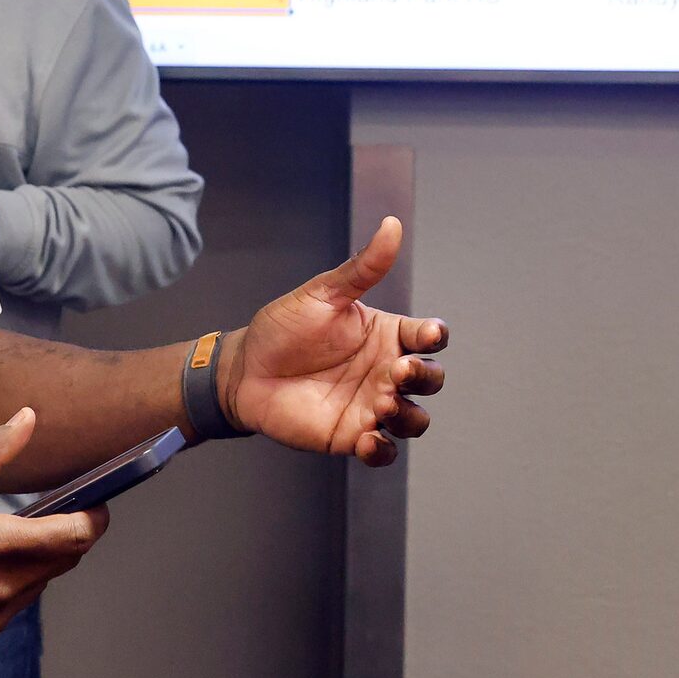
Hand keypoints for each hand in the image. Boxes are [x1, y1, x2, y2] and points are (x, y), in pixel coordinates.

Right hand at [0, 410, 106, 665]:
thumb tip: (27, 421)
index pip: (76, 536)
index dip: (95, 517)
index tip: (96, 503)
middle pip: (63, 562)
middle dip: (63, 536)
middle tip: (43, 515)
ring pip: (36, 587)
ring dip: (30, 564)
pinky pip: (8, 613)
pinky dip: (2, 591)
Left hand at [222, 216, 446, 465]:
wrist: (244, 370)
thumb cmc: (283, 328)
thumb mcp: (322, 294)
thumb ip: (361, 268)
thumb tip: (391, 226)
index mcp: (386, 335)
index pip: (428, 337)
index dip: (433, 337)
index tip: (425, 335)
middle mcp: (386, 371)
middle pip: (430, 379)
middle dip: (425, 377)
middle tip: (398, 372)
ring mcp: (371, 406)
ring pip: (414, 419)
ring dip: (408, 415)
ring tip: (381, 405)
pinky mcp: (352, 436)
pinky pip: (384, 452)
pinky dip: (384, 450)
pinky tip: (369, 440)